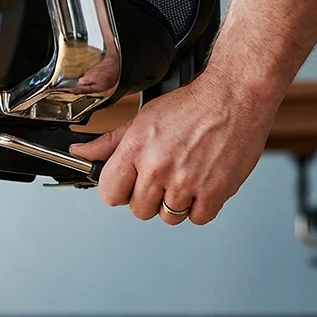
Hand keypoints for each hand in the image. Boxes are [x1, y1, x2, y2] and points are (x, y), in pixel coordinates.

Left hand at [70, 72, 279, 224]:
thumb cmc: (192, 106)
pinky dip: (200, 207)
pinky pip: (197, 218)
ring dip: (175, 203)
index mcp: (136, 149)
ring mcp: (186, 182)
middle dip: (148, 197)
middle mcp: (159, 167)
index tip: (128, 185)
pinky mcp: (214, 192)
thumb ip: (109, 142)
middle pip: (139, 210)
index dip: (118, 191)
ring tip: (183, 178)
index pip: (109, 194)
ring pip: (168, 217)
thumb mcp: (142, 119)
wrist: (234, 97)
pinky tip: (201, 185)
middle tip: (162, 177)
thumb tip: (82, 153)